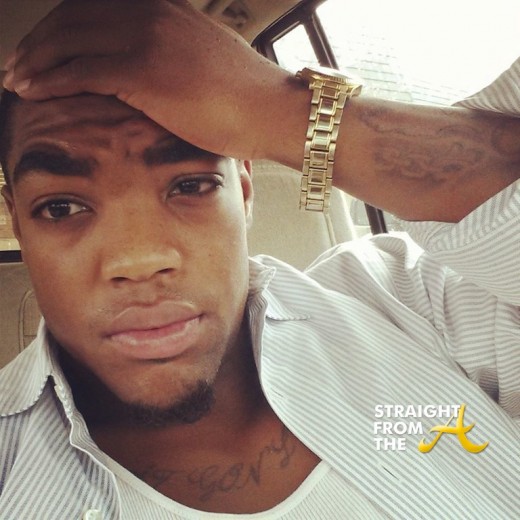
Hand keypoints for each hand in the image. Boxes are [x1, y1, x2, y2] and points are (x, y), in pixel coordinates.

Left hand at [2, 0, 300, 159]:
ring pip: (71, 40)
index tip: (43, 50)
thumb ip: (171, 59)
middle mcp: (151, 14)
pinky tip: (33, 90)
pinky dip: (51, 80)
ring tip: (18, 79)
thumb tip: (148, 77)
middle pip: (74, 17)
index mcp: (164, 10)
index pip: (95, 7)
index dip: (61, 27)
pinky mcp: (145, 71)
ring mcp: (147, 39)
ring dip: (37, 61)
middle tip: (19, 65)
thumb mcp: (203, 65)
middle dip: (39, 43)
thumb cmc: (246, 99)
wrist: (273, 111)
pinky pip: (83, 70)